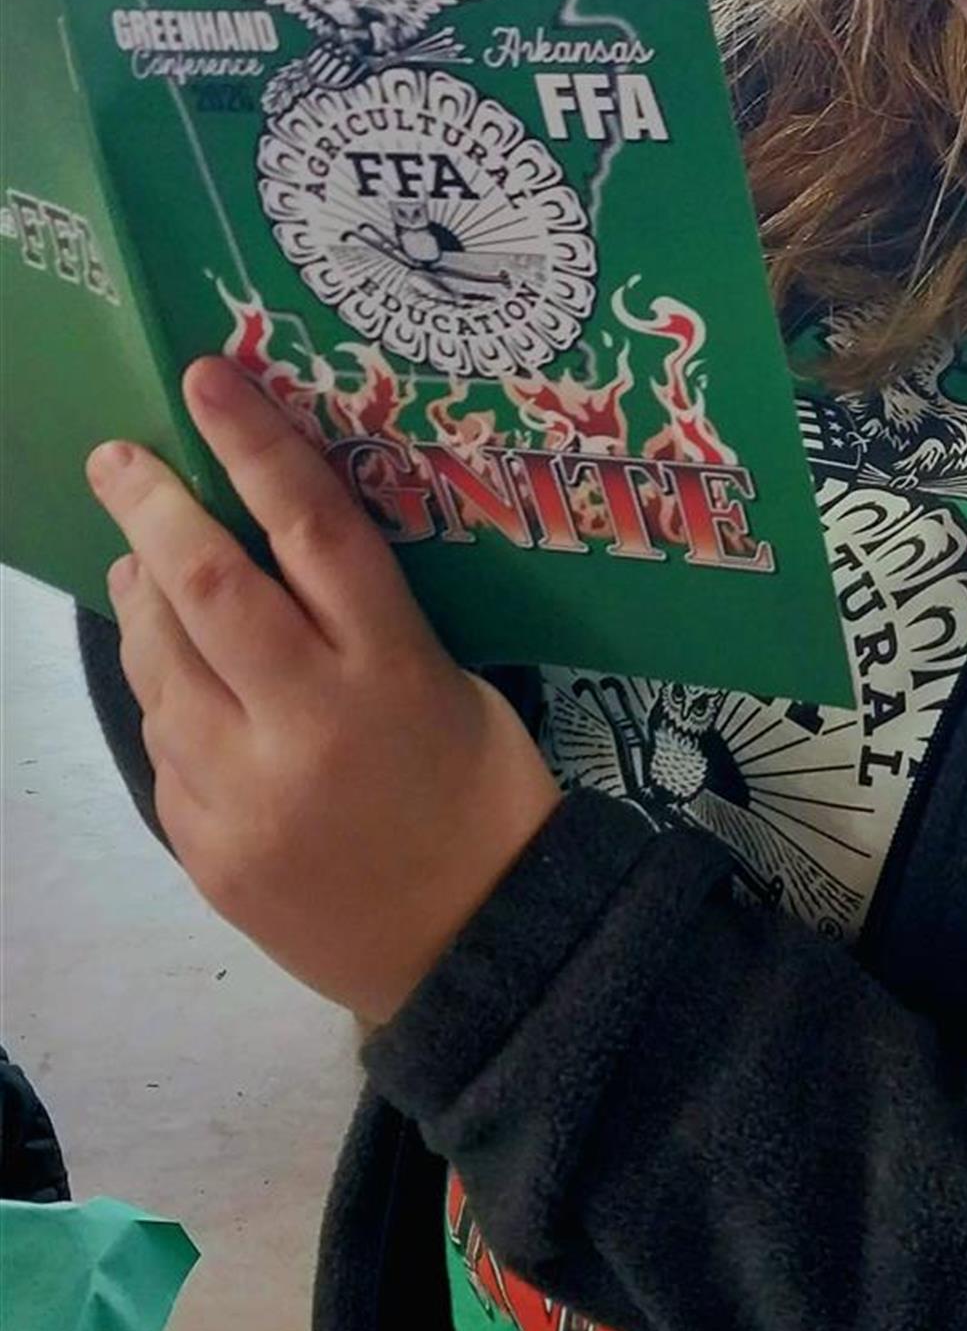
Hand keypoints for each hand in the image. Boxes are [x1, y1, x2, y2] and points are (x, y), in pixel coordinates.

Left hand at [87, 357, 561, 1023]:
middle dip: (151, 508)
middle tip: (118, 459)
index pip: (313, 531)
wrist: (476, 950)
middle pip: (206, 587)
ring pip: (159, 665)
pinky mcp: (204, 849)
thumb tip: (255, 552)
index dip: (256, 446)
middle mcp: (309, 725)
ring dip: (142, 600)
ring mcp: (245, 794)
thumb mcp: (450, 684)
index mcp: (393, 673)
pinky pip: (165, 746)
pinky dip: (165, 694)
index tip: (203, 380)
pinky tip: (183, 679)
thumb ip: (360, 621)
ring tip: (140, 562)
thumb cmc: (483, 797)